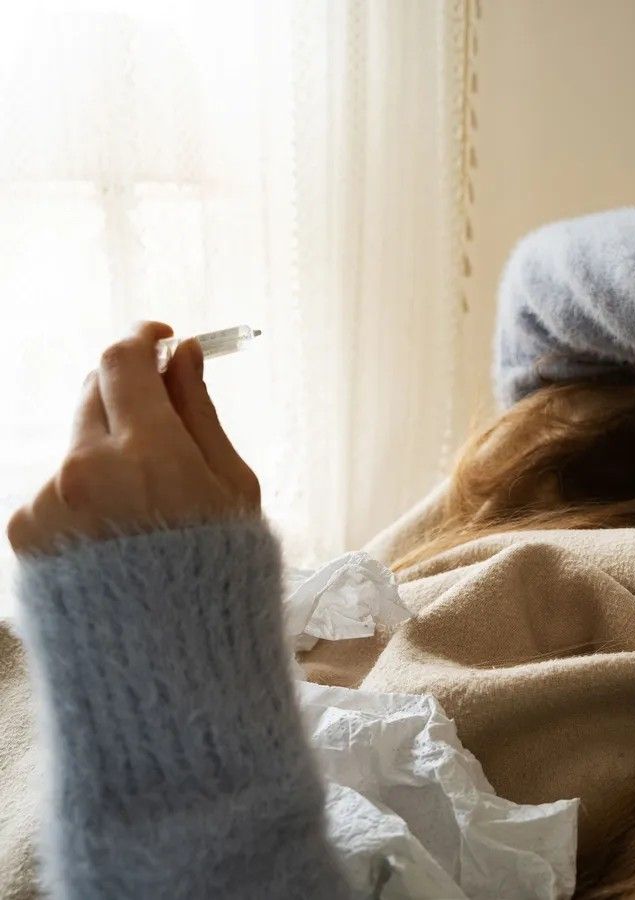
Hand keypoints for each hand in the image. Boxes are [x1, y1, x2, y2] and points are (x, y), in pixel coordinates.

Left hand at [7, 321, 261, 556]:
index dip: (142, 339)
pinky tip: (117, 532)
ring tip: (147, 505)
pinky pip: (58, 486)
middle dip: (130, 393)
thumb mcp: (232, 489)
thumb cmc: (219, 575)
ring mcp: (48, 500)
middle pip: (95, 391)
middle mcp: (84, 469)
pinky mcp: (24, 530)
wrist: (167, 658)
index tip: (161, 339)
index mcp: (147, 455)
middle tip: (164, 418)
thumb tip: (183, 357)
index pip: (124, 363)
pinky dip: (88, 493)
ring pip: (78, 442)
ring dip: (110, 450)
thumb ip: (201, 415)